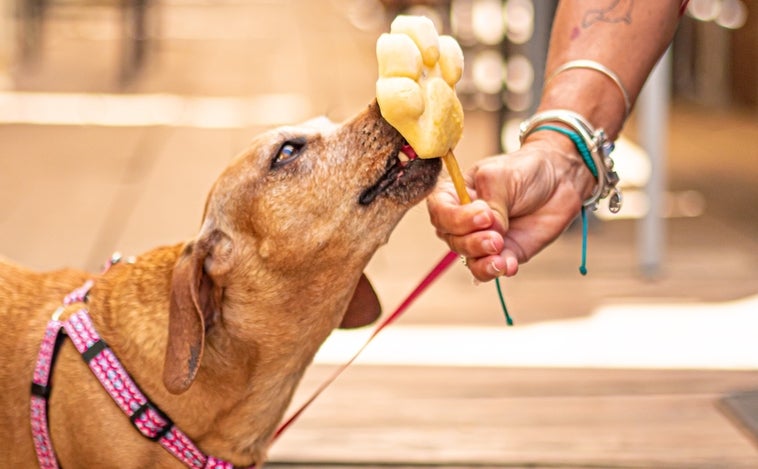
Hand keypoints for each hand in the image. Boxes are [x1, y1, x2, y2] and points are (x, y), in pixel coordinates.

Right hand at [426, 134, 593, 281]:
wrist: (560, 178)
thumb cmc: (525, 169)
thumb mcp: (502, 176)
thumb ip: (492, 202)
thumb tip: (491, 229)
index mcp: (455, 195)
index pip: (440, 213)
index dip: (456, 219)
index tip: (484, 215)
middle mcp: (464, 220)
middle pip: (452, 240)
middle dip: (472, 242)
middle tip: (497, 236)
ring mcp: (482, 239)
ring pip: (469, 259)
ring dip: (482, 261)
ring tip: (501, 254)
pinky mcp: (504, 254)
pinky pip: (491, 269)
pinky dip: (498, 270)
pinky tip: (509, 266)